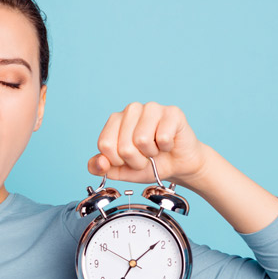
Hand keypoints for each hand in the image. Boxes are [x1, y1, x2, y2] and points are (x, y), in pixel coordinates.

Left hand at [87, 102, 207, 186]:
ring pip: (142, 140)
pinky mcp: (172, 112)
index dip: (117, 161)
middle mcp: (131, 109)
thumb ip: (100, 167)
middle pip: (124, 146)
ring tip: (156, 150)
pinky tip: (168, 144)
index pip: (105, 144)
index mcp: (115, 120)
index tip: (127, 160)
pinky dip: (166, 148)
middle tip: (145, 157)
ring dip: (151, 154)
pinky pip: (163, 137)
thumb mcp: (120, 170)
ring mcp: (151, 108)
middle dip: (136, 160)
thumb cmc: (149, 164)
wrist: (177, 165)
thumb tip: (100, 163)